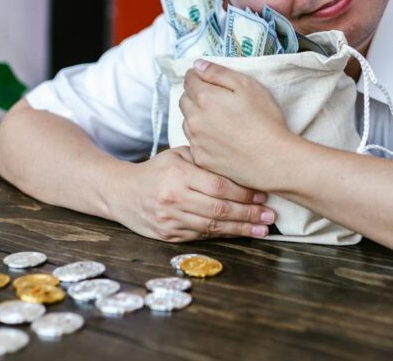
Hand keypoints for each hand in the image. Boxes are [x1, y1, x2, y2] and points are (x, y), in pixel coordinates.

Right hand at [115, 146, 275, 241]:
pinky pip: (201, 235)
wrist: (122, 193)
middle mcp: (174, 199)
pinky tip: (240, 233)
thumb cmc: (156, 170)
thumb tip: (242, 166)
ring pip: (212, 226)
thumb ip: (205, 160)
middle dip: (248, 214)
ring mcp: (170, 220)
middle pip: (219, 209)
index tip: (262, 195)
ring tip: (262, 229)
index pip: (218, 186)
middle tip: (270, 216)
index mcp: (178, 175)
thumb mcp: (177, 156)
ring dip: (241, 229)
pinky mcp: (169, 236)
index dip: (243, 192)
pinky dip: (223, 235)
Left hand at [180, 59, 294, 187]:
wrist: (273, 160)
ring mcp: (196, 141)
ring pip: (187, 121)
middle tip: (217, 99)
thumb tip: (197, 65)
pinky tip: (221, 138)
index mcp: (205, 98)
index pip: (189, 79)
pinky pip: (194, 142)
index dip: (198, 76)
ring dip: (197, 116)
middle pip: (184, 100)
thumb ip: (218, 73)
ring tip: (220, 120)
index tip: (207, 78)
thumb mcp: (247, 86)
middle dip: (195, 95)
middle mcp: (195, 119)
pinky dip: (202, 137)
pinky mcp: (201, 159)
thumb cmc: (265, 121)